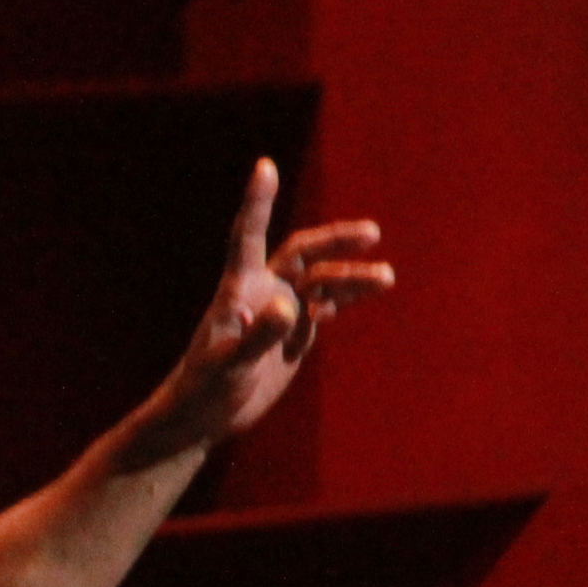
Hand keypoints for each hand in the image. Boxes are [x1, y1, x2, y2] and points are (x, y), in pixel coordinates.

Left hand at [142, 159, 393, 453]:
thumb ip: (261, 336)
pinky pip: (323, 309)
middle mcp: (260, 293)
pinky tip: (362, 296)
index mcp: (238, 290)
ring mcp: (279, 314)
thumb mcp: (230, 366)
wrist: (201, 420)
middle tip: (370, 235)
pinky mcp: (291, 336)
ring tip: (386, 280)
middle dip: (336, 241)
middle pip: (303, 254)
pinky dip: (343, 300)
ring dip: (352, 279)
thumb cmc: (202, 391)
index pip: (247, 237)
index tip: (264, 166)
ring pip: (322, 283)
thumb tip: (293, 307)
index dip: (257, 202)